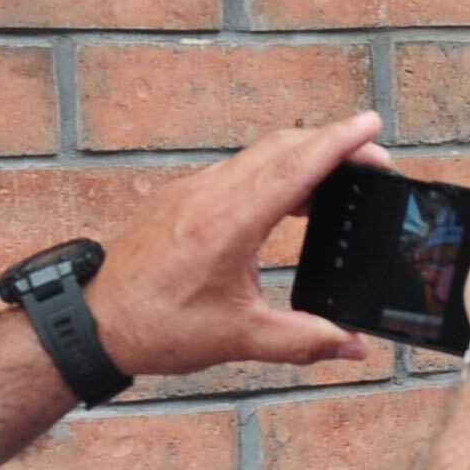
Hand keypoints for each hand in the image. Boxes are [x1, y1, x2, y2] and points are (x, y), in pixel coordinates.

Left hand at [88, 115, 383, 380]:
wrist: (95, 322)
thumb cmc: (156, 328)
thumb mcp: (238, 339)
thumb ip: (303, 340)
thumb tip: (353, 345)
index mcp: (227, 224)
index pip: (294, 168)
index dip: (337, 144)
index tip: (370, 124)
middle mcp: (209, 195)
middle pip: (281, 147)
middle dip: (332, 144)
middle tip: (375, 158)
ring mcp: (192, 191)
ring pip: (259, 155)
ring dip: (303, 156)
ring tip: (341, 178)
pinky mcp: (181, 197)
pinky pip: (237, 169)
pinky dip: (274, 171)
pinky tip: (290, 197)